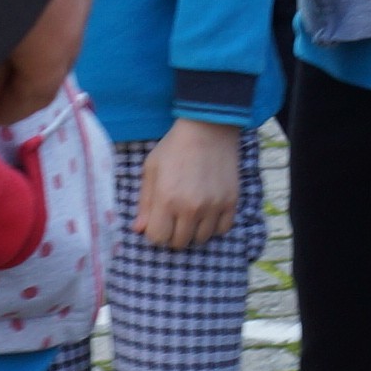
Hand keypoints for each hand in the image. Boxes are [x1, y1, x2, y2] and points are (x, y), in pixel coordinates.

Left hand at [133, 118, 244, 250]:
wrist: (208, 128)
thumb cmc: (174, 147)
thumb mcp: (151, 169)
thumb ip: (144, 202)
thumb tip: (139, 229)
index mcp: (166, 199)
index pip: (158, 238)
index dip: (155, 232)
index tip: (158, 222)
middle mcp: (190, 208)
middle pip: (179, 242)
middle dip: (173, 234)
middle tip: (174, 218)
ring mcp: (213, 206)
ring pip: (201, 239)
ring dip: (194, 231)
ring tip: (191, 214)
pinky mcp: (231, 202)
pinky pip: (222, 230)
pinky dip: (214, 226)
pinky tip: (208, 213)